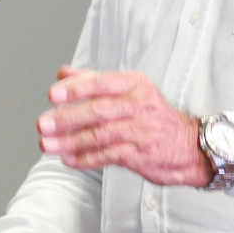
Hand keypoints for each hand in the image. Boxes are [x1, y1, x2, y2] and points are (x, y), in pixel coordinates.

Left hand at [37, 66, 210, 186]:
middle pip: (99, 110)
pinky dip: (86, 158)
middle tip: (42, 124)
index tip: (52, 94)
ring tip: (47, 145)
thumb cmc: (152, 115)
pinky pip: (108, 156)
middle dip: (67, 118)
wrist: (191, 147)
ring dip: (70, 141)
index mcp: (135, 84)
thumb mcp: (129, 90)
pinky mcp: (141, 155)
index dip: (75, 88)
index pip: (101, 82)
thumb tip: (63, 72)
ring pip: (101, 135)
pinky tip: (68, 159)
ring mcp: (142, 131)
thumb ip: (94, 81)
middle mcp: (140, 105)